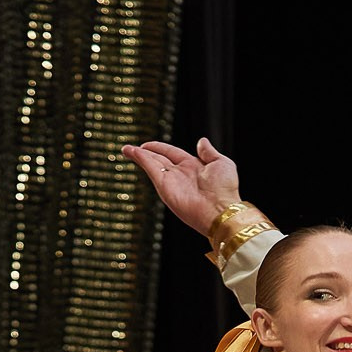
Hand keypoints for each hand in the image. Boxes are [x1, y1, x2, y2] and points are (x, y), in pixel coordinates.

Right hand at [121, 138, 242, 235]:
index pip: (172, 153)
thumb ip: (209, 152)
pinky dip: (142, 160)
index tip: (147, 144)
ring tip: (126, 149)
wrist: (221, 210)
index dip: (160, 147)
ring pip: (152, 164)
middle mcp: (180, 175)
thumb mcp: (221, 163)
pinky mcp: (165, 188)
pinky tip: (133, 152)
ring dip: (139, 156)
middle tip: (129, 149)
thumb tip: (202, 141)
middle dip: (144, 153)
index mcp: (193, 167)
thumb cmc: (225, 189)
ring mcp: (171, 182)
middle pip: (158, 159)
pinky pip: (151, 169)